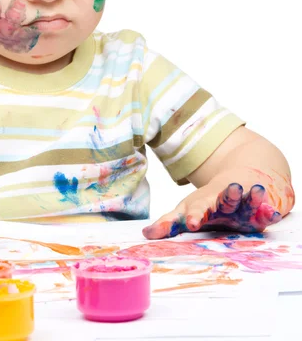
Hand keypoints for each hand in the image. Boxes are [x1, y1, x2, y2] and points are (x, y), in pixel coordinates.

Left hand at [143, 181, 281, 239]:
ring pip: (247, 199)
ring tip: (257, 190)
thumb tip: (145, 234)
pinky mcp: (257, 210)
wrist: (232, 184)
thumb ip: (168, 224)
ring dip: (251, 195)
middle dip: (228, 195)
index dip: (194, 216)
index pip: (197, 209)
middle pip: (225, 199)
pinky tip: (274, 212)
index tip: (191, 223)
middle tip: (232, 189)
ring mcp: (241, 205)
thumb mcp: (185, 212)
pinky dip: (269, 211)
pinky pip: (264, 211)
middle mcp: (222, 202)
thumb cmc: (204, 204)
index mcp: (203, 205)